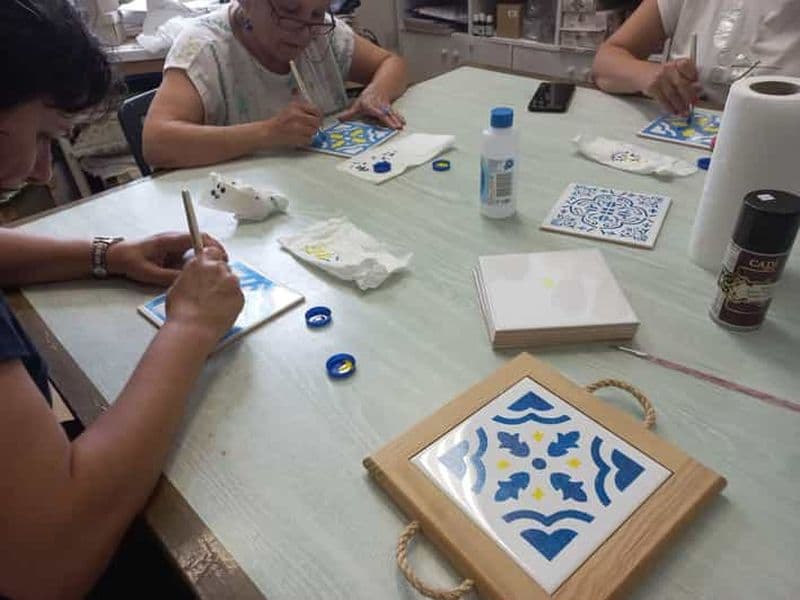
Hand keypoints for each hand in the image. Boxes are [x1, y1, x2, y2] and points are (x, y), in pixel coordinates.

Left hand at [106, 232, 227, 286]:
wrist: (116, 255)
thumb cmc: (130, 261)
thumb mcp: (150, 273)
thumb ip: (170, 277)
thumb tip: (189, 280)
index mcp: (170, 240)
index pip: (198, 237)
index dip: (212, 246)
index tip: (221, 257)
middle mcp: (174, 238)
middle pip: (202, 239)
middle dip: (215, 250)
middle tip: (224, 264)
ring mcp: (174, 242)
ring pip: (198, 244)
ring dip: (209, 254)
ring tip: (217, 268)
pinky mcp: (173, 248)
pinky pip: (191, 250)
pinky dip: (200, 257)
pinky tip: (203, 269)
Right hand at [165, 247, 243, 342]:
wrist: (192, 329)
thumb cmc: (181, 312)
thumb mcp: (177, 286)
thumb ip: (190, 276)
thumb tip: (194, 278)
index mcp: (200, 262)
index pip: (213, 252)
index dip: (213, 260)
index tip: (212, 267)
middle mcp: (217, 268)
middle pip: (224, 267)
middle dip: (220, 276)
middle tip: (212, 291)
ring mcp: (231, 282)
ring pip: (232, 281)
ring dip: (227, 288)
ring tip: (215, 304)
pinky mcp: (240, 296)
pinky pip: (238, 295)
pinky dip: (232, 301)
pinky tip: (221, 310)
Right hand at [265, 100, 322, 146]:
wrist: (268, 132)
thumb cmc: (279, 121)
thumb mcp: (290, 108)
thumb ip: (303, 108)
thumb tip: (318, 112)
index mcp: (296, 106)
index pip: (316, 110)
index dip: (319, 115)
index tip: (317, 118)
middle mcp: (297, 115)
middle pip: (317, 122)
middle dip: (315, 126)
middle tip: (311, 127)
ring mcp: (297, 127)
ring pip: (314, 131)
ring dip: (310, 133)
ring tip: (302, 132)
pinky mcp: (296, 138)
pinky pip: (309, 140)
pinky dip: (306, 140)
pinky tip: (299, 138)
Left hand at [337, 87, 404, 128]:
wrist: (382, 86)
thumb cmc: (370, 96)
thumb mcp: (358, 104)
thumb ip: (349, 113)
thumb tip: (339, 119)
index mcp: (370, 105)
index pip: (374, 110)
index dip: (379, 113)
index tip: (382, 115)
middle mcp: (379, 106)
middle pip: (385, 113)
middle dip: (390, 119)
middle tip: (395, 126)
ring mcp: (386, 107)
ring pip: (391, 113)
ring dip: (396, 119)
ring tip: (400, 126)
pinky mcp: (391, 108)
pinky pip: (395, 113)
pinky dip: (399, 118)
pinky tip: (403, 122)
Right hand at [643, 58, 700, 115]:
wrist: (633, 72)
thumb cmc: (654, 75)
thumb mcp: (670, 72)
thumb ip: (685, 78)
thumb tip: (698, 88)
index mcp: (675, 62)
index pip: (688, 67)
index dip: (694, 77)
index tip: (699, 88)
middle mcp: (668, 68)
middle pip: (682, 83)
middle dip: (689, 96)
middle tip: (694, 104)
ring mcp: (658, 77)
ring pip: (673, 93)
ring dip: (680, 105)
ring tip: (684, 112)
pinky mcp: (651, 86)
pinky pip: (662, 99)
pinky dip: (669, 107)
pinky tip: (672, 111)